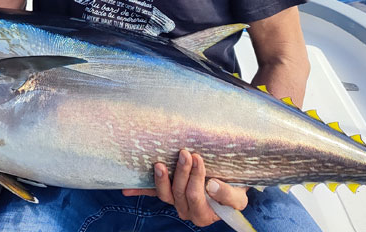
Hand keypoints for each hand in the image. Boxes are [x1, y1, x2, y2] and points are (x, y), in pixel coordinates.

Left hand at [122, 150, 247, 226]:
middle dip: (182, 172)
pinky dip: (138, 191)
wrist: (230, 183)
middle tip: (185, 153)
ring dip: (161, 179)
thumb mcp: (239, 195)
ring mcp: (174, 201)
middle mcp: (187, 210)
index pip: (196, 197)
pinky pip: (150, 193)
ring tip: (160, 164)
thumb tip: (212, 186)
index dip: (196, 179)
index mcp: (204, 214)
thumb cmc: (235, 189)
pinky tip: (126, 190)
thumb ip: (228, 195)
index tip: (198, 158)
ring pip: (164, 194)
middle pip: (179, 192)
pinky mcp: (166, 192)